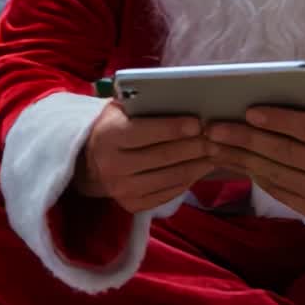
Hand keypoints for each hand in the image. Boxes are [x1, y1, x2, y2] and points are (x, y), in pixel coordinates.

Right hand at [75, 102, 215, 213]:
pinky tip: (200, 168)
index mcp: (108, 136)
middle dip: (194, 146)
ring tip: (214, 153)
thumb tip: (182, 99)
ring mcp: (121, 189)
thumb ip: (142, 104)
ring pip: (170, 177)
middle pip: (163, 156)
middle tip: (214, 138)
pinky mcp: (132, 205)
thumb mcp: (119, 109)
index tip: (198, 123)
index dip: (174, 128)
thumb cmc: (114, 127)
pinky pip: (167, 193)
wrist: (90, 163)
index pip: (146, 132)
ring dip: (197, 165)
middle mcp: (112, 166)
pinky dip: (187, 181)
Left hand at [205, 84, 304, 219]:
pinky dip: (250, 173)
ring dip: (239, 158)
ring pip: (274, 173)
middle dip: (245, 140)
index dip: (278, 120)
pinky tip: (232, 160)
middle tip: (214, 128)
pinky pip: (274, 189)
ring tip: (213, 144)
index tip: (249, 111)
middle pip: (284, 153)